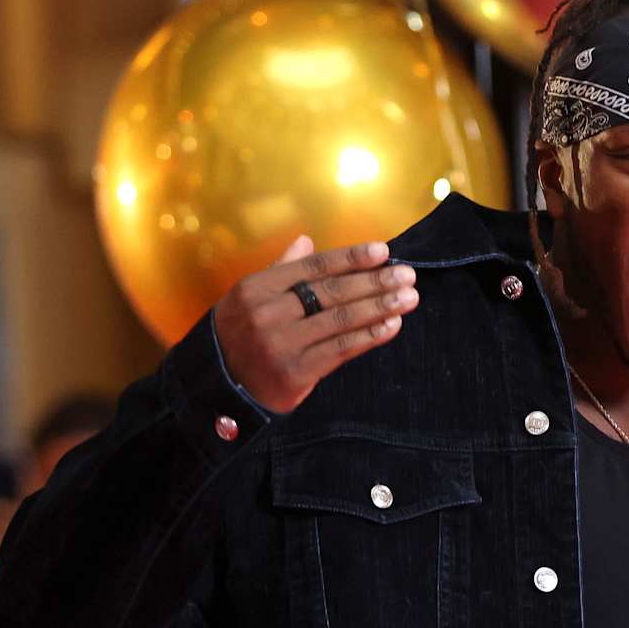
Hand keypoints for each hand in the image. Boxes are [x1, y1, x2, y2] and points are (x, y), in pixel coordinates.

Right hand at [213, 235, 419, 413]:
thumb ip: (281, 270)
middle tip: (407, 274)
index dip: (351, 258)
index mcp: (257, 288)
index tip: (383, 251)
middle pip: (331, 292)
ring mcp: (282, 344)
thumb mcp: (249, 298)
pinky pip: (340, 350)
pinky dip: (369, 336)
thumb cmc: (240, 335)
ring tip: (409, 297)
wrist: (219, 387)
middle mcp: (268, 313)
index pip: (313, 267)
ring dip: (379, 307)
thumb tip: (308, 240)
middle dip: (374, 281)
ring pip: (340, 320)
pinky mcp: (295, 372)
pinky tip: (392, 325)